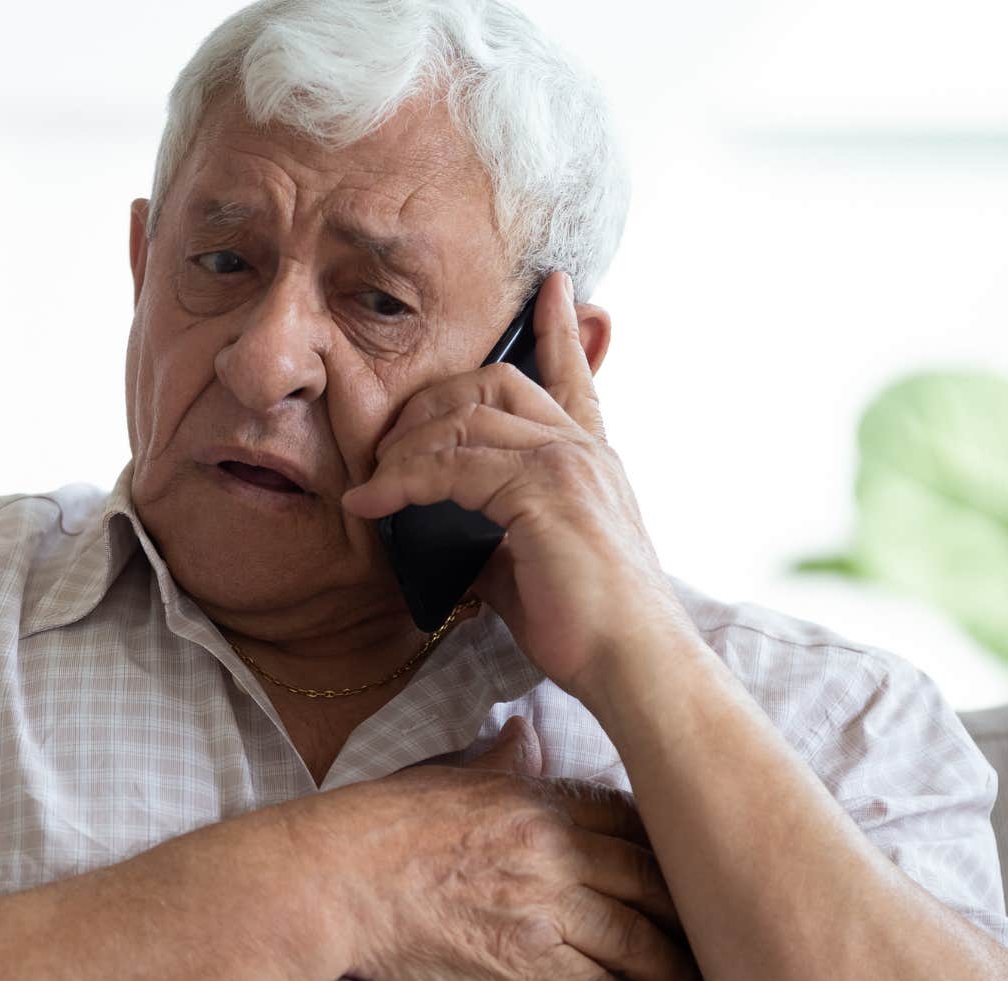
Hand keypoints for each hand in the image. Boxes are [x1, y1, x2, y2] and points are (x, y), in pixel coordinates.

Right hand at [297, 716, 708, 980]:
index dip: (674, 848)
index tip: (702, 870)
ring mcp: (543, 903)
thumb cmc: (380, 827)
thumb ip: (501, 762)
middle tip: (731, 937)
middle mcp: (552, 847)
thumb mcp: (448, 776)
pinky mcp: (525, 958)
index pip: (631, 819)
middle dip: (697, 914)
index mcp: (536, 798)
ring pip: (640, 939)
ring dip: (682, 972)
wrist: (335, 877)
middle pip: (651, 880)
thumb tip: (525, 733)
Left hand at [339, 272, 697, 696]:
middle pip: (495, 381)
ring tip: (371, 483)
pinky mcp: (543, 491)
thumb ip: (495, 536)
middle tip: (386, 442)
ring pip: (465, 417)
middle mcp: (582, 450)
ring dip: (405, 448)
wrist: (635, 666)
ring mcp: (566, 464)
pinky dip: (403, 480)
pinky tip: (374, 502)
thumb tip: (449, 539)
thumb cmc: (590, 629)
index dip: (560, 330)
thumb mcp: (532, 569)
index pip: (574, 376)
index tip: (553, 288)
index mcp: (590, 460)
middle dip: (430, 401)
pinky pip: (452, 465)